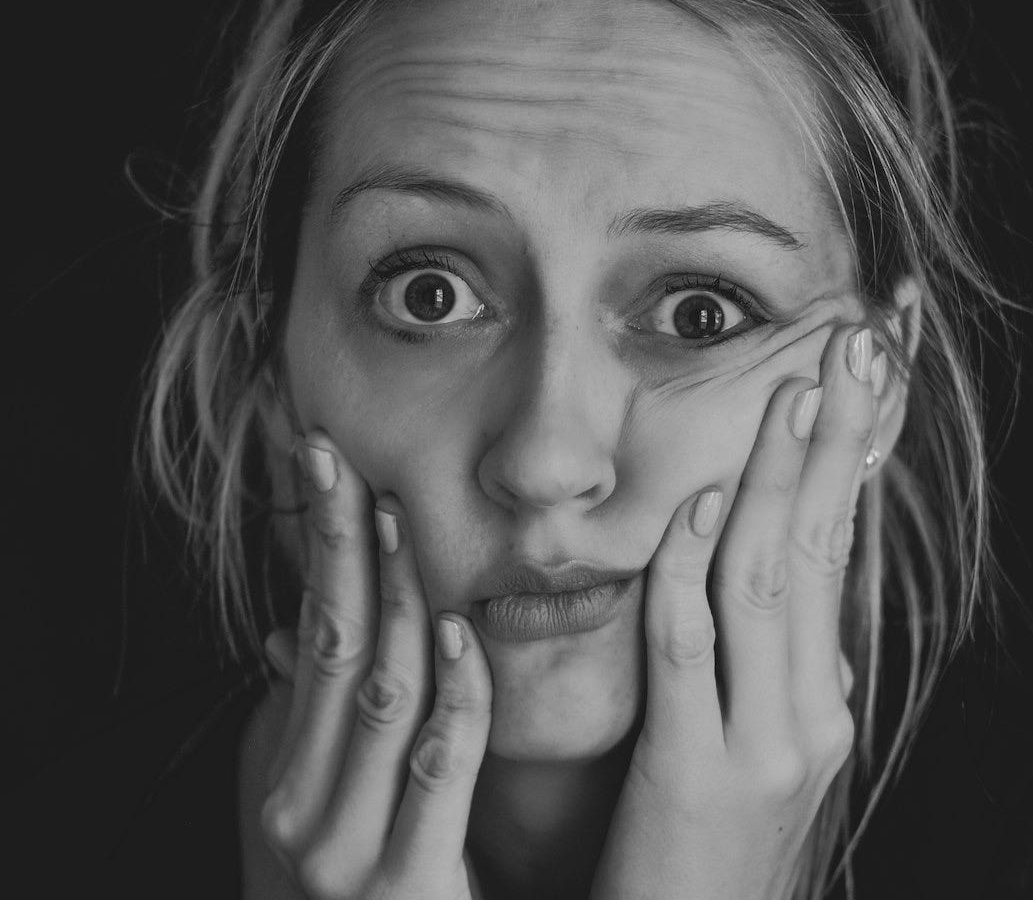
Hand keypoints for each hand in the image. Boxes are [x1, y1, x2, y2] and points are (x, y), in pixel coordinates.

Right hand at [251, 433, 492, 899]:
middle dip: (339, 549)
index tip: (322, 467)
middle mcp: (302, 800)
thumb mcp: (321, 800)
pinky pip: (438, 768)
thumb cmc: (356, 887)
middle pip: (332, 646)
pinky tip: (456, 632)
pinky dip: (450, 694)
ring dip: (393, 598)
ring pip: (380, 692)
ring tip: (398, 518)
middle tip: (342, 463)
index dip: (317, 548)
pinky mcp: (406, 888)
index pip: (308, 632)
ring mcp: (346, 845)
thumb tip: (290, 633)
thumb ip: (317, 721)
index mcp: (288, 766)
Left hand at [590, 324, 880, 899]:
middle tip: (852, 348)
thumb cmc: (715, 846)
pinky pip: (691, 648)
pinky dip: (692, 569)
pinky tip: (696, 503)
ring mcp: (764, 742)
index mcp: (821, 694)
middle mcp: (810, 709)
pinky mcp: (698, 776)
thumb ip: (783, 673)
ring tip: (792, 393)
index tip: (862, 377)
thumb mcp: (764, 749)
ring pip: (769, 582)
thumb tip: (809, 607)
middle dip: (834, 442)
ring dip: (776, 480)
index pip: (837, 550)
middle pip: (819, 547)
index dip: (851, 459)